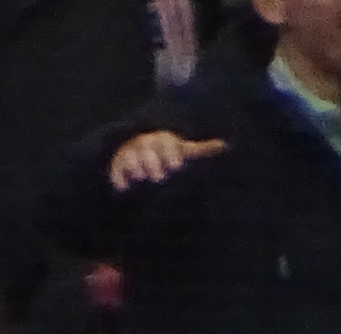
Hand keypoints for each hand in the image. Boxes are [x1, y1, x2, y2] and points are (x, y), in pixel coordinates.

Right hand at [108, 130, 227, 191]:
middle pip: (147, 148)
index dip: (170, 154)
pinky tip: (126, 188)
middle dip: (153, 162)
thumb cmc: (168, 154)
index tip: (176, 166)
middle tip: (159, 176)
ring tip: (142, 178)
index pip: (166, 143)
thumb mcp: (184, 151)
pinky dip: (119, 179)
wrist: (141, 152)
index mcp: (164, 140)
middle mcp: (146, 143)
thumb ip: (201, 150)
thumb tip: (225, 145)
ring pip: (131, 157)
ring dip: (137, 168)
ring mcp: (131, 153)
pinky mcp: (118, 165)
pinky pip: (116, 170)